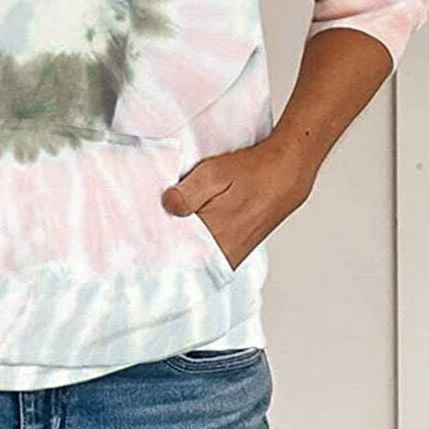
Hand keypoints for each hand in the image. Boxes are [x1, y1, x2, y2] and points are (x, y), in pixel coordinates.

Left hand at [161, 134, 315, 271]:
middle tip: (150, 227)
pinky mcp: (236, 249)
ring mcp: (231, 254)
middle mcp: (224, 254)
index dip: (157, 244)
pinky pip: (209, 251)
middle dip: (166, 244)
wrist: (287, 172)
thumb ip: (188, 194)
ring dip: (182, 241)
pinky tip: (189, 225)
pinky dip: (196, 241)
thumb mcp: (214, 173)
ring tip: (169, 223)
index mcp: (217, 239)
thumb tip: (167, 207)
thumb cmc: (254, 172)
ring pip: (196, 255)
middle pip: (184, 257)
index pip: (176, 254)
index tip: (142, 238)